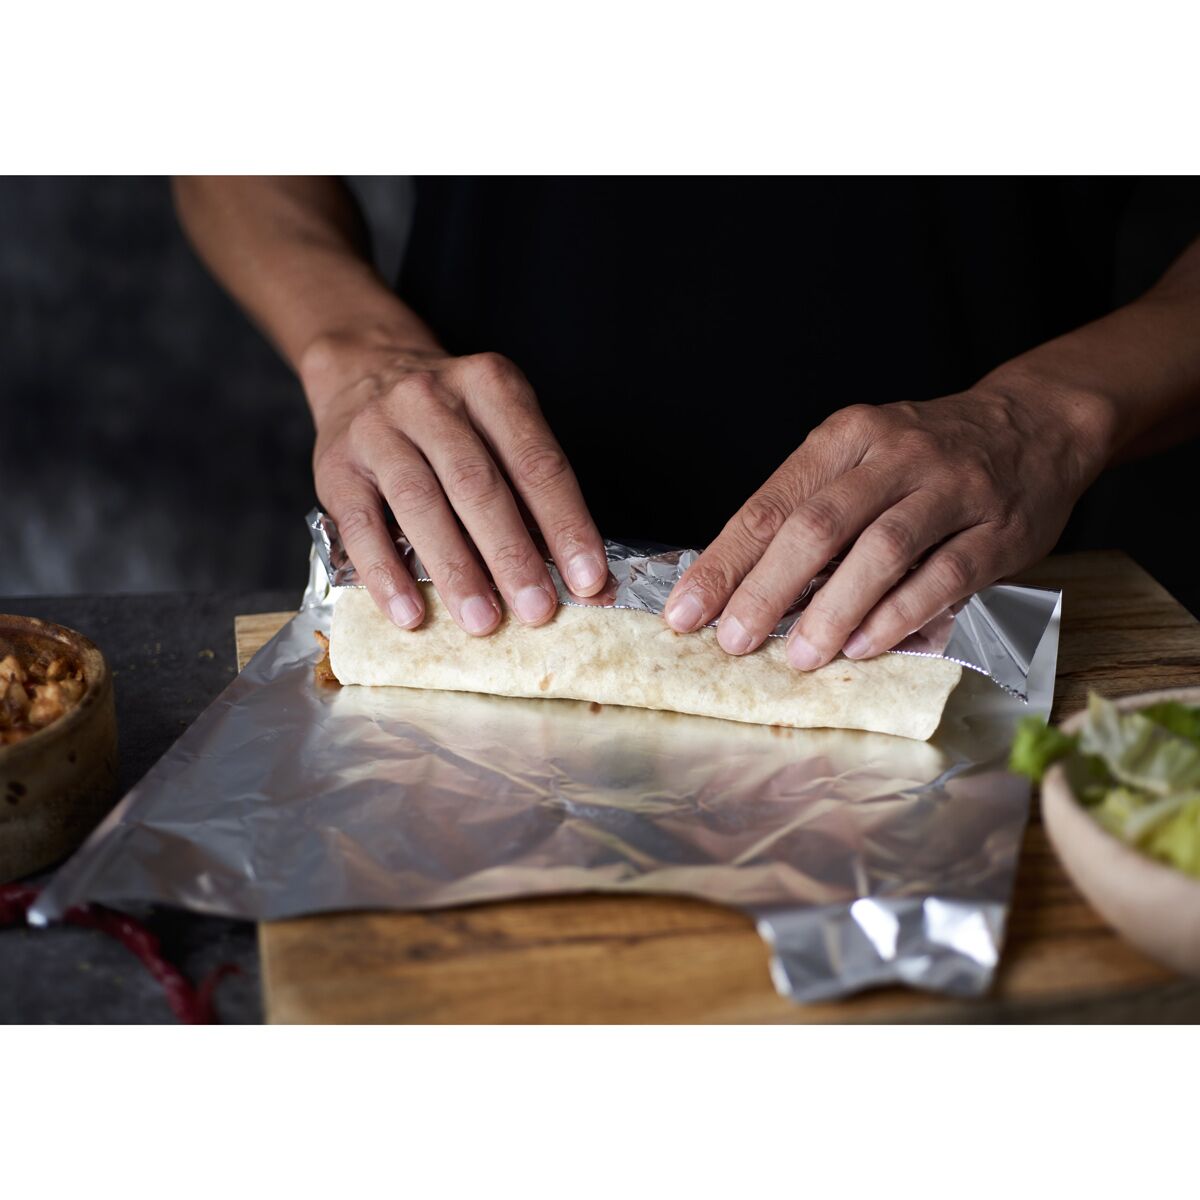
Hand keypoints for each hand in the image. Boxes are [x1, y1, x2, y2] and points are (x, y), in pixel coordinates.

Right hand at [304, 333, 607, 633]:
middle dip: (512, 554)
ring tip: (482, 621)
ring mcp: (378, 430)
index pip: (537, 463)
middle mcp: (431, 400)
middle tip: (538, 609)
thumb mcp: (496, 424)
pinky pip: (361, 526)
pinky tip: (409, 613)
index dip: (566, 524)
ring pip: (421, 504)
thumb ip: (531, 490)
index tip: (588, 579)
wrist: (361, 369)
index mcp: (489, 385)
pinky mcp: (336, 467)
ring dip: (455, 570)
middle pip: (478, 485)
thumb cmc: (449, 417)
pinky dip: (386, 574)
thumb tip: (577, 575)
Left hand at [664, 383, 1111, 667]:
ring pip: (880, 550)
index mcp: (845, 437)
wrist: (1035, 424)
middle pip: (818, 526)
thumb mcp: (859, 457)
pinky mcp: (998, 530)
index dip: (723, 563)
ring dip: (833, 609)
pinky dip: (899, 614)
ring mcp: (951, 489)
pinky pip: (943, 576)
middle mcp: (895, 455)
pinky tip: (865, 646)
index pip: (770, 505)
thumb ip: (808, 509)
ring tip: (798, 655)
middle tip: (732, 640)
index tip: (685, 611)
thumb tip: (738, 585)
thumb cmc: (924, 455)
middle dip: (766, 589)